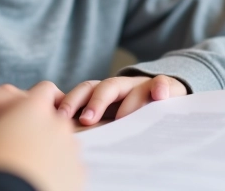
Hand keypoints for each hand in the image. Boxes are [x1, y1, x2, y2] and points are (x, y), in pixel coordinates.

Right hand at [0, 81, 82, 190]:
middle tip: (6, 142)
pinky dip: (50, 170)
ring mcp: (71, 153)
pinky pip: (62, 167)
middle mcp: (58, 126)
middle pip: (48, 117)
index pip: (40, 90)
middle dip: (29, 126)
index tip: (1, 115)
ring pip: (55, 143)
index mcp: (33, 110)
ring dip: (39, 148)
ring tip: (17, 167)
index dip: (21, 101)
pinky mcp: (77, 177)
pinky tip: (31, 181)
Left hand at [58, 75, 187, 125]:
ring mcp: (141, 85)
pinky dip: (160, 87)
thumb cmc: (131, 113)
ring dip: (127, 101)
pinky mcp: (163, 86)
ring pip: (132, 87)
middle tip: (87, 120)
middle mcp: (120, 87)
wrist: (164, 94)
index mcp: (103, 94)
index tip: (61, 118)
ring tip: (123, 118)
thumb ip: (94, 123)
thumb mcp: (111, 117)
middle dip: (94, 102)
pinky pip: (161, 82)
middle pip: (103, 87)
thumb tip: (69, 142)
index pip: (84, 92)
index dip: (72, 102)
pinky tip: (160, 95)